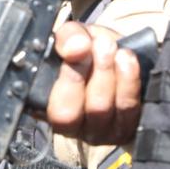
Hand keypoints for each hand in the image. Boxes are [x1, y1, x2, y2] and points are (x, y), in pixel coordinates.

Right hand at [46, 22, 141, 145]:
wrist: (117, 54)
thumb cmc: (87, 50)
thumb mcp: (73, 36)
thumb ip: (67, 37)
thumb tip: (76, 46)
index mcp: (42, 105)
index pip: (41, 106)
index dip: (62, 80)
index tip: (76, 50)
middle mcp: (66, 125)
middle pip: (69, 114)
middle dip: (85, 76)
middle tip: (102, 45)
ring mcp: (95, 132)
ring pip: (99, 110)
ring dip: (108, 73)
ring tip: (113, 47)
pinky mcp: (123, 130)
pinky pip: (126, 109)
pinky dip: (128, 81)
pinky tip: (127, 59)